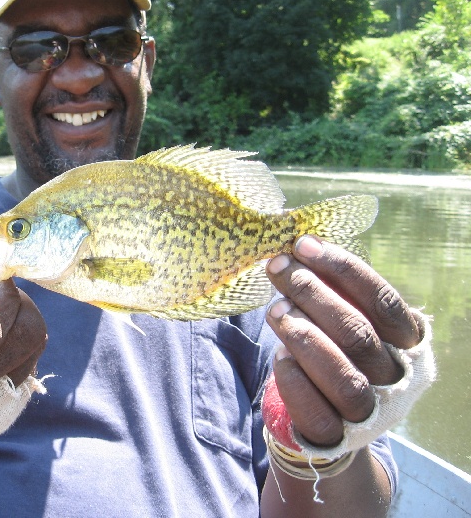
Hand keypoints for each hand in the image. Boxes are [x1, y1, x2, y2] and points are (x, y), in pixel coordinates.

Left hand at [264, 235, 425, 447]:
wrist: (334, 420)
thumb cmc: (338, 351)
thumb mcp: (345, 318)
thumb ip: (333, 290)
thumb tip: (296, 248)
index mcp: (406, 342)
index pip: (383, 301)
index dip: (343, 270)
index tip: (303, 245)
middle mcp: (394, 377)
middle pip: (358, 334)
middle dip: (313, 294)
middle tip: (278, 269)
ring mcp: (369, 410)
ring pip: (343, 376)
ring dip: (305, 338)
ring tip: (275, 310)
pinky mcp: (337, 436)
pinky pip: (318, 412)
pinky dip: (295, 381)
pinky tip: (279, 356)